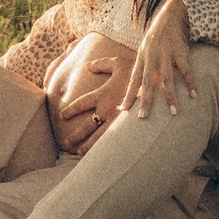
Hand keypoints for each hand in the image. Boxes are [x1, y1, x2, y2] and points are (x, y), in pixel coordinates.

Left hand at [45, 32, 129, 155]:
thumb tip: (88, 65)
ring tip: (79, 152)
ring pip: (98, 137)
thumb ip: (101, 64)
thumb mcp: (118, 63)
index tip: (62, 116)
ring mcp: (117, 120)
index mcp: (103, 94)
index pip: (81, 103)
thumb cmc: (137, 72)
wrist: (156, 86)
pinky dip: (105, 148)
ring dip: (88, 145)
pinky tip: (101, 154)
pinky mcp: (127, 128)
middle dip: (76, 134)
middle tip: (66, 142)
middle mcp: (107, 109)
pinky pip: (114, 140)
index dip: (71, 110)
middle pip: (87, 125)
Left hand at [123, 0, 195, 119]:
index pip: (133, 78)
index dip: (128, 94)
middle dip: (145, 100)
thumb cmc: (158, 35)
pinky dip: (190, 82)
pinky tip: (194, 95)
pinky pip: (186, 69)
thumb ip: (144, 66)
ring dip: (170, 96)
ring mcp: (166, 53)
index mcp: (142, 56)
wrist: (172, 13)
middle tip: (142, 117)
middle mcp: (152, 55)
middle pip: (147, 81)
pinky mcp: (180, 50)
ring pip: (167, 78)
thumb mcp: (147, 47)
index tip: (122, 110)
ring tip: (173, 113)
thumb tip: (139, 87)